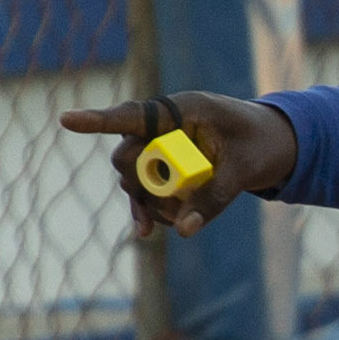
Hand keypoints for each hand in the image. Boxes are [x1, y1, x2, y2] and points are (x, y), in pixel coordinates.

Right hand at [55, 91, 295, 240]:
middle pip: (127, 155)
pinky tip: (149, 229)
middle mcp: (163, 126)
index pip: (133, 115)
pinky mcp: (165, 168)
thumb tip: (184, 230)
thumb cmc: (259, 142)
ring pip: (133, 178)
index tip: (66, 120)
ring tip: (174, 219)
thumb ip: (215, 197)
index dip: (98, 120)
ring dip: (146, 202)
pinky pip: (144, 193)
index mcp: (181, 109)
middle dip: (139, 181)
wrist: (271, 143)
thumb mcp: (244, 170)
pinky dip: (148, 211)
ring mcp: (160, 147)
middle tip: (166, 203)